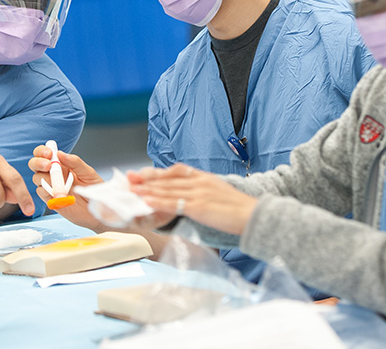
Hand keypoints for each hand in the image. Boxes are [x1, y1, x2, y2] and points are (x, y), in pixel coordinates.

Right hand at [29, 145, 108, 231]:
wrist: (96, 209)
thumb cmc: (94, 189)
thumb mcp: (87, 172)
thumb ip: (75, 162)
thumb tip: (60, 153)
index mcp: (63, 165)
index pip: (46, 154)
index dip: (43, 151)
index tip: (49, 153)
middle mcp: (54, 174)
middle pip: (36, 164)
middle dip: (38, 162)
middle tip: (48, 165)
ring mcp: (51, 186)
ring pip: (37, 177)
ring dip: (43, 176)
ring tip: (57, 180)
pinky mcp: (50, 199)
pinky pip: (41, 192)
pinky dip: (45, 189)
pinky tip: (56, 191)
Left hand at [128, 164, 257, 235]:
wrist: (255, 215)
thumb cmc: (241, 209)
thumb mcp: (220, 193)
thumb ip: (206, 192)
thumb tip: (194, 198)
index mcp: (205, 177)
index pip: (177, 171)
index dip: (159, 172)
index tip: (144, 173)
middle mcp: (200, 182)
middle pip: (168, 179)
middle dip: (147, 179)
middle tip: (130, 179)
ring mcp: (198, 193)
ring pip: (167, 189)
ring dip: (147, 189)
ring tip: (132, 189)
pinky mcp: (198, 206)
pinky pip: (173, 203)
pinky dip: (158, 201)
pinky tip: (146, 201)